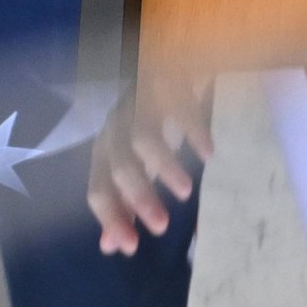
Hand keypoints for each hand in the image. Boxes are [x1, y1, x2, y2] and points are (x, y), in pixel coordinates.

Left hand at [88, 74, 214, 252]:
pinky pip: (179, 107)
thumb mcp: (134, 161)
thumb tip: (110, 246)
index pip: (98, 188)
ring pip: (142, 138)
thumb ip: (123, 201)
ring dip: (162, 167)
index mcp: (107, 148)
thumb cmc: (151, 118)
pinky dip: (193, 131)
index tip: (132, 248)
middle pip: (119, 167)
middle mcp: (116, 126)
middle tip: (162, 227)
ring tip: (185, 192)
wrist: (170, 59)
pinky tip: (208, 153)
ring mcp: (141, 103)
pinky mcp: (168, 81)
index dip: (111, 219)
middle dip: (139, 199)